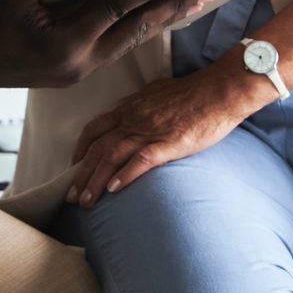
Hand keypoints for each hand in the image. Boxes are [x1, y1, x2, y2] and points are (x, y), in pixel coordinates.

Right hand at [0, 0, 214, 97]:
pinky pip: (113, 45)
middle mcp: (77, 64)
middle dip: (171, 10)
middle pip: (134, 32)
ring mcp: (76, 70)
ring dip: (159, 20)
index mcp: (63, 47)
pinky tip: (153, 15)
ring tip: (191, 1)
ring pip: (128, 41)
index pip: (115, 12)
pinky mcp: (71, 69)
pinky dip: (135, 27)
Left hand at [66, 72, 254, 206]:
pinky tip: (114, 190)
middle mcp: (134, 118)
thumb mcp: (158, 91)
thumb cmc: (194, 91)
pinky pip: (141, 160)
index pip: (95, 128)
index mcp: (131, 107)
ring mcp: (150, 130)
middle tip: (72, 196)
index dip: (81, 149)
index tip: (74, 166)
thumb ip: (140, 103)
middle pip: (98, 147)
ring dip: (95, 181)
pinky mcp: (170, 142)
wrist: (220, 90)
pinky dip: (125, 175)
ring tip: (86, 201)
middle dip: (81, 174)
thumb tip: (129, 110)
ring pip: (112, 156)